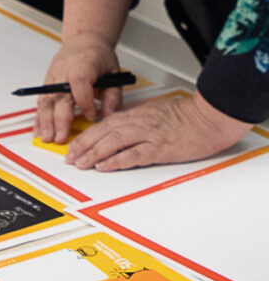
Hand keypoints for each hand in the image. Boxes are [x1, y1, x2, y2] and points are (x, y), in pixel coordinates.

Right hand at [34, 34, 121, 141]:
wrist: (82, 42)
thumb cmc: (97, 56)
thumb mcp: (114, 72)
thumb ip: (113, 95)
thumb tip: (109, 114)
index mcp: (82, 64)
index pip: (79, 84)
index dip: (85, 103)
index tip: (91, 116)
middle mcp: (63, 72)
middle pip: (58, 96)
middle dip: (59, 119)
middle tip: (60, 137)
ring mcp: (52, 79)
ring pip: (45, 101)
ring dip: (44, 121)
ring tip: (46, 137)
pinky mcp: (46, 86)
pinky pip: (40, 103)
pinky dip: (38, 118)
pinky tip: (38, 130)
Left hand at [65, 91, 252, 170]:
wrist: (211, 118)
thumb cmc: (187, 117)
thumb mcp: (155, 114)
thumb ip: (135, 122)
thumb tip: (116, 131)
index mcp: (136, 115)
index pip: (103, 125)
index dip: (86, 136)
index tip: (74, 147)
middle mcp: (139, 123)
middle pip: (103, 132)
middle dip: (83, 145)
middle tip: (70, 158)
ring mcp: (149, 135)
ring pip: (113, 141)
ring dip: (94, 153)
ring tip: (81, 163)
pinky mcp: (160, 148)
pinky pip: (134, 154)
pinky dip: (116, 160)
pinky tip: (104, 166)